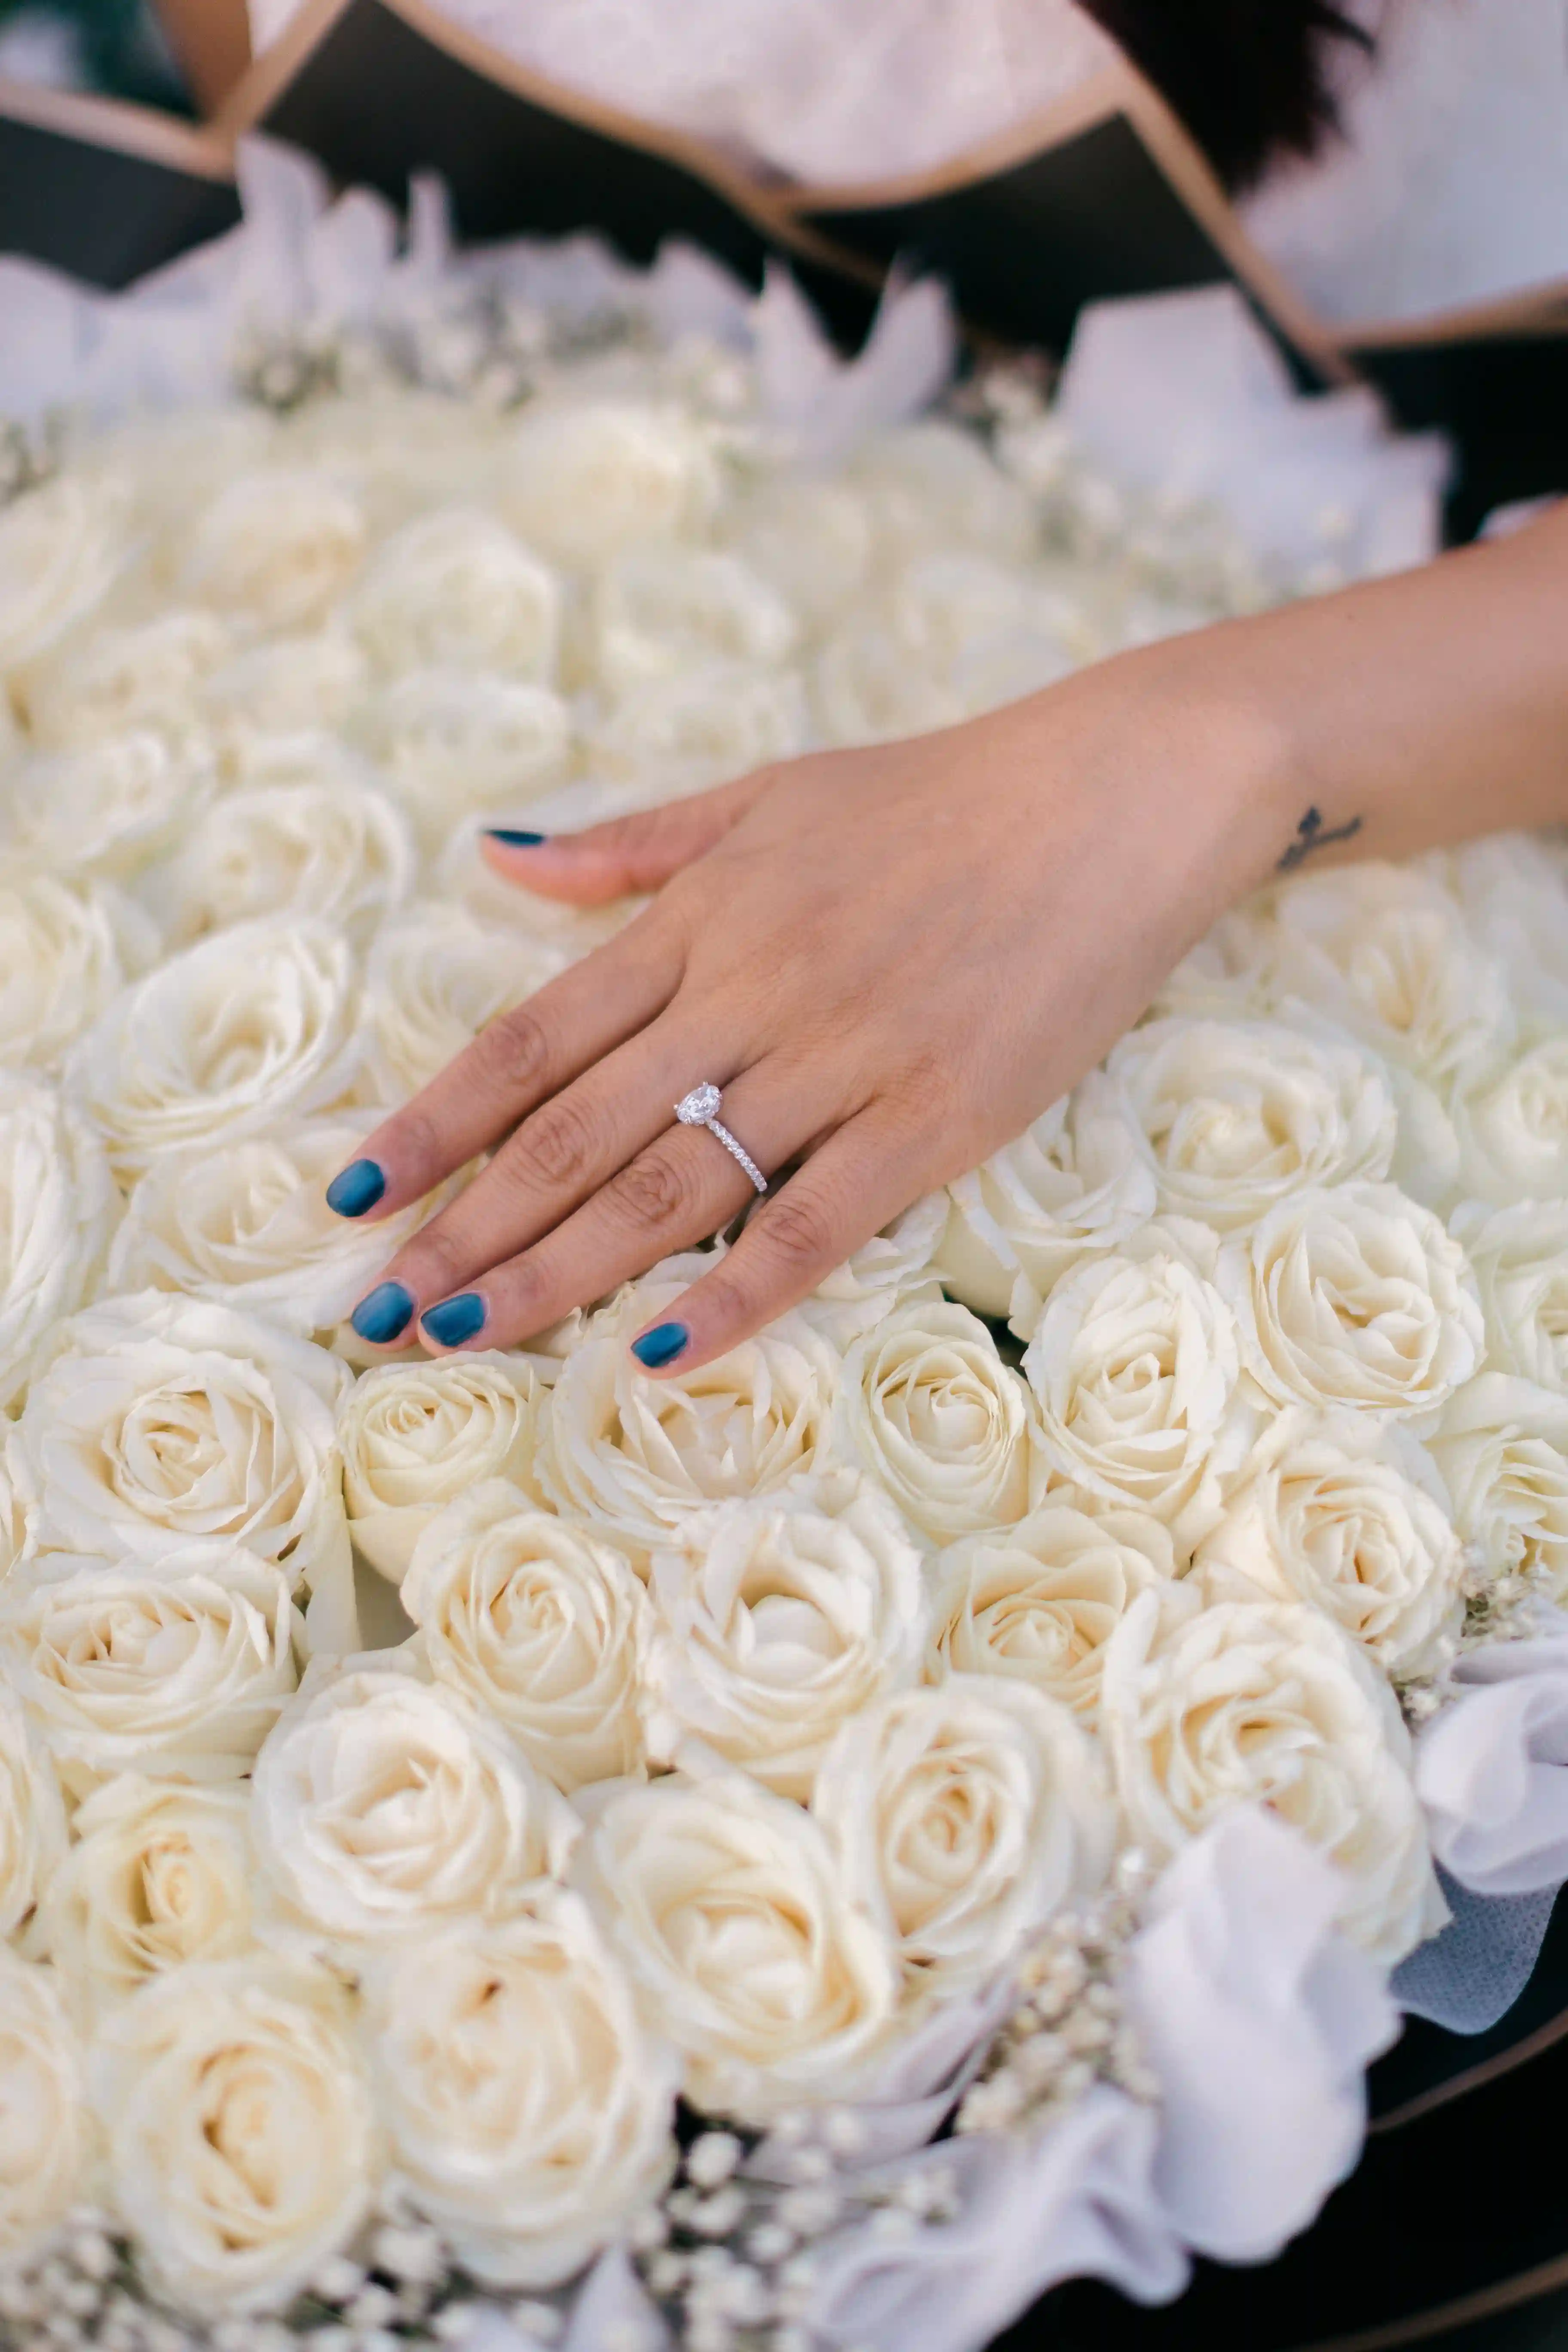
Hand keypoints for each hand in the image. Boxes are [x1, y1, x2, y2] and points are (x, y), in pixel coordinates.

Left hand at [329, 647, 1292, 1373]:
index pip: (533, 1038)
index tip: (357, 1189)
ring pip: (671, 1187)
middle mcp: (751, 993)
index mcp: (701, 919)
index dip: (438, 1120)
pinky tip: (657, 1354)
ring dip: (557, 1271)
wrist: (1115, 795)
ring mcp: (844, 1060)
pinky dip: (736, 1294)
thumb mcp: (767, 793)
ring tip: (465, 1338)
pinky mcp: (937, 1118)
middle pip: (576, 1129)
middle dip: (469, 1227)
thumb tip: (497, 857)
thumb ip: (630, 843)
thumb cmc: (937, 795)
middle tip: (380, 1308)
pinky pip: (816, 1223)